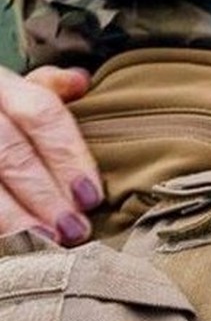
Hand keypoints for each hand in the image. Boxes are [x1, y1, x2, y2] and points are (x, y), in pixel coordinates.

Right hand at [0, 65, 100, 244]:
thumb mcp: (5, 86)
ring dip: (15, 215)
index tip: (92, 195)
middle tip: (74, 228)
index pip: (41, 113)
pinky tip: (11, 234)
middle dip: (45, 194)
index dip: (70, 155)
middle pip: (12, 154)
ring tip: (46, 238)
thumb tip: (81, 82)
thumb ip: (43, 87)